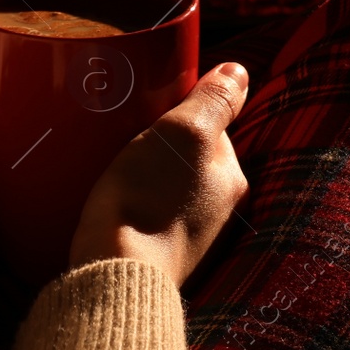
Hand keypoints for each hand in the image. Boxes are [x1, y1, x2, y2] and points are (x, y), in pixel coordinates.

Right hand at [69, 62, 249, 284]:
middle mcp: (219, 211)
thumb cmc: (149, 200)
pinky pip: (149, 215)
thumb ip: (213, 101)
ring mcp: (190, 237)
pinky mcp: (158, 255)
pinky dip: (134, 204)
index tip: (149, 114)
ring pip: (167, 187)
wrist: (114, 277)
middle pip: (189, 159)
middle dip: (161, 147)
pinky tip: (112, 203)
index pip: (211, 129)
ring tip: (114, 171)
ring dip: (145, 176)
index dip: (180, 115)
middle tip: (126, 139)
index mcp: (231, 179)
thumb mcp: (185, 134)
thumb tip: (238, 72)